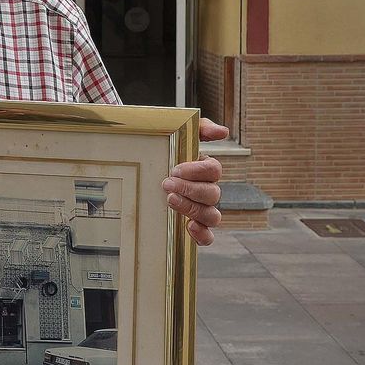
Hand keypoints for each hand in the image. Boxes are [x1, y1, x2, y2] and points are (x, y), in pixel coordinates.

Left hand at [163, 118, 228, 245]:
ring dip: (193, 209)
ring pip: (213, 215)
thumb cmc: (164, 150)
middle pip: (213, 194)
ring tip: (170, 200)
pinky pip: (208, 236)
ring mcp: (201, 209)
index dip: (197, 171)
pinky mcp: (193, 225)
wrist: (142, 166)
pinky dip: (203, 235)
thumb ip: (201, 128)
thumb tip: (222, 132)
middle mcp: (207, 190)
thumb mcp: (179, 133)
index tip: (175, 169)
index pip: (214, 170)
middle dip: (190, 189)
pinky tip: (189, 226)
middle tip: (166, 183)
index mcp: (206, 169)